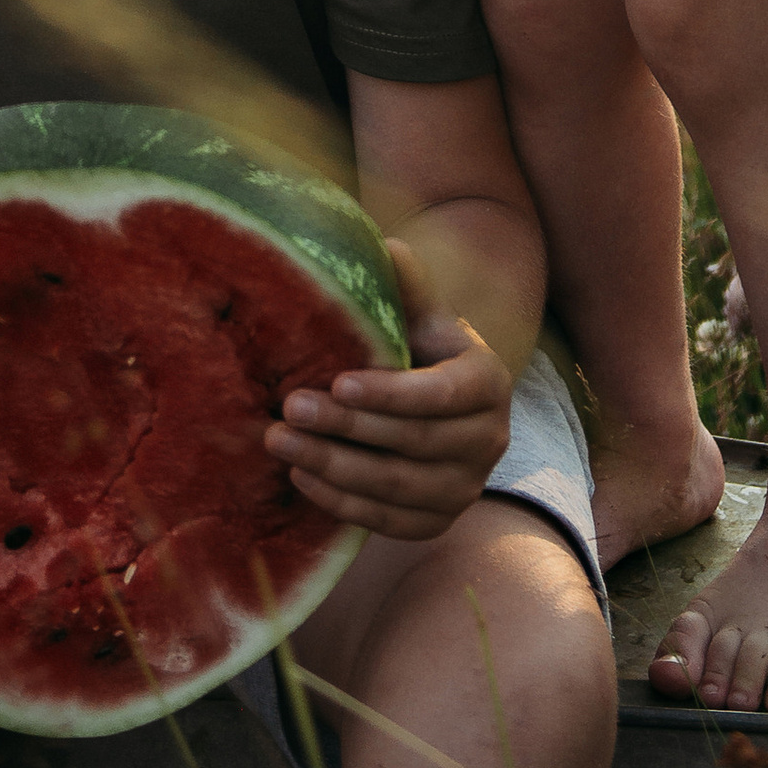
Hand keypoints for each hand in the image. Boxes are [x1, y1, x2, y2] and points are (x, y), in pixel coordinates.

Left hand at [265, 242, 514, 544]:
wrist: (441, 406)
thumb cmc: (423, 350)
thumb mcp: (423, 316)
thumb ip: (409, 286)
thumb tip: (388, 245)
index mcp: (488, 384)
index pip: (441, 395)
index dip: (390, 393)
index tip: (337, 382)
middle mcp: (489, 441)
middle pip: (413, 443)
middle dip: (346, 427)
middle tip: (289, 408)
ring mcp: (466, 488)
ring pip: (397, 487)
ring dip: (333, 467)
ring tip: (279, 442)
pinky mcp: (438, 522)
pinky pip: (389, 522)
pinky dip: (343, 503)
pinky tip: (301, 476)